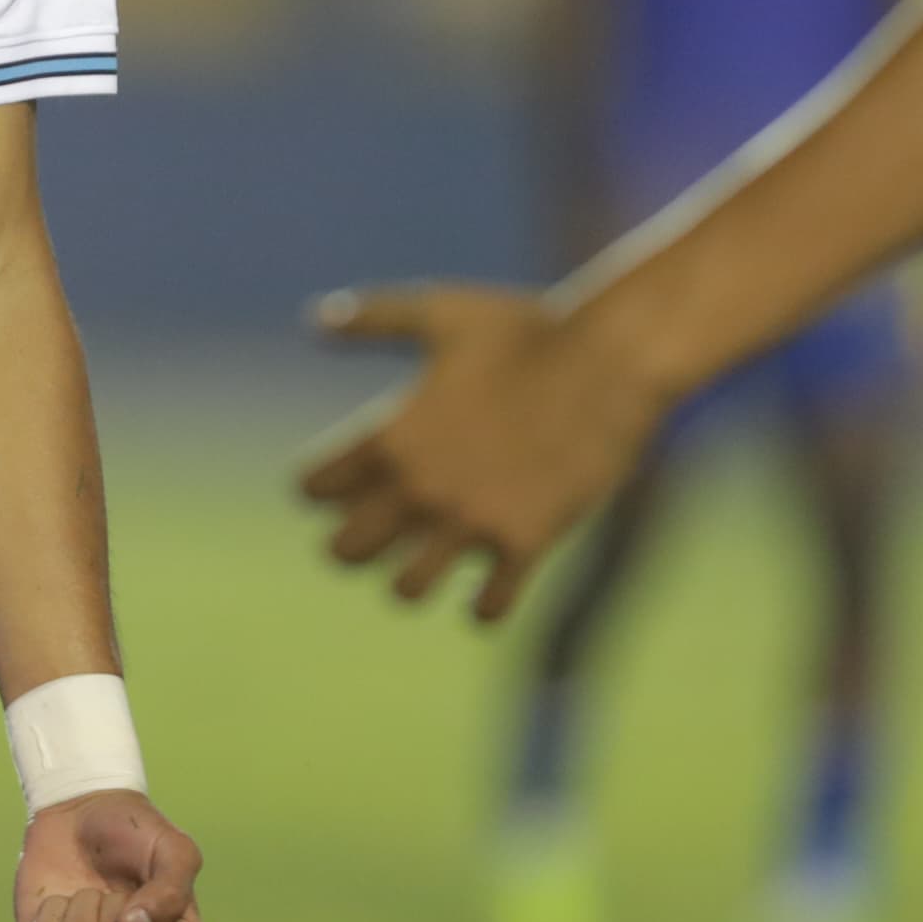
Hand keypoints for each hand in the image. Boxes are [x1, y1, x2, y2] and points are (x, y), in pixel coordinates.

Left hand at [13, 789, 206, 921]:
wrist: (79, 814)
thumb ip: (171, 891)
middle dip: (112, 910)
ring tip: (89, 891)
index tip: (146, 902)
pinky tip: (61, 901)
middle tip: (114, 890)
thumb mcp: (173, 847)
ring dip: (80, 906)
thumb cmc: (135, 834)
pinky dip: (49, 913)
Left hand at [298, 281, 676, 622]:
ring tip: (431, 561)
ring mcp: (472, 522)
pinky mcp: (525, 543)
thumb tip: (317, 322)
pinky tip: (492, 584)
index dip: (320, 488)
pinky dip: (485, 606)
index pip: (312, 490)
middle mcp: (420, 487)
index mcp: (391, 435)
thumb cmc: (524, 329)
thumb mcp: (441, 312)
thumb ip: (374, 319)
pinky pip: (488, 609)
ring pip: (406, 591)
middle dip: (350, 546)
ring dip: (412, 580)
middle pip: (344, 553)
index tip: (342, 483)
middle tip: (377, 532)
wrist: (609, 358)